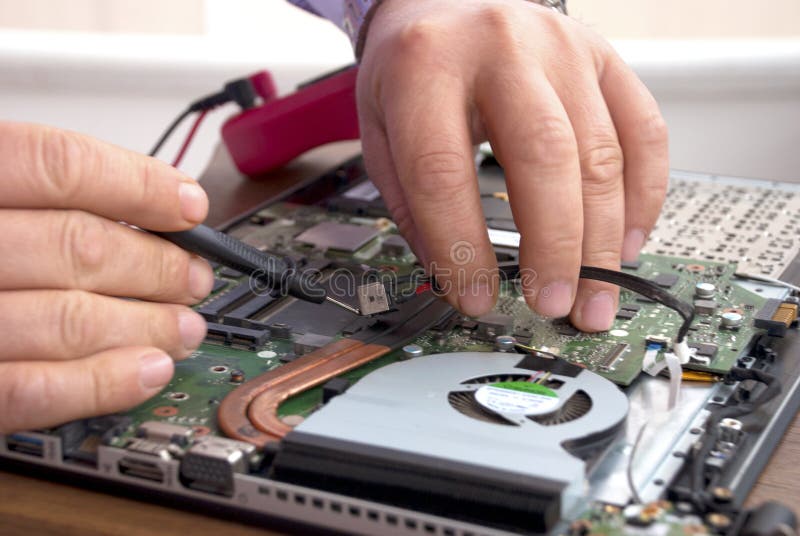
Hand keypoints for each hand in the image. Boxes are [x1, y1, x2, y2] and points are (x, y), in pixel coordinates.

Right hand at [0, 122, 212, 432]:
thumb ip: (32, 195)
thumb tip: (142, 208)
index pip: (57, 164)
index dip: (138, 184)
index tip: (188, 205)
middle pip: (76, 245)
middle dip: (156, 265)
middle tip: (194, 276)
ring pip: (66, 318)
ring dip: (147, 325)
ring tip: (186, 326)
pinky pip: (31, 390)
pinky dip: (102, 382)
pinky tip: (147, 371)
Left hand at [357, 0, 667, 329]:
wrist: (445, 5)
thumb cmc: (413, 73)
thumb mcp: (382, 133)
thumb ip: (414, 204)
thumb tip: (458, 279)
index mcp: (425, 66)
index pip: (443, 170)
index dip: (461, 247)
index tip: (475, 298)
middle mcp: (500, 47)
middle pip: (542, 155)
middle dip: (554, 246)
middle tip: (555, 305)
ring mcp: (561, 48)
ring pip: (599, 151)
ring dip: (603, 238)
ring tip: (595, 295)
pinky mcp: (604, 57)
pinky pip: (643, 131)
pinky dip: (644, 197)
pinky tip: (627, 243)